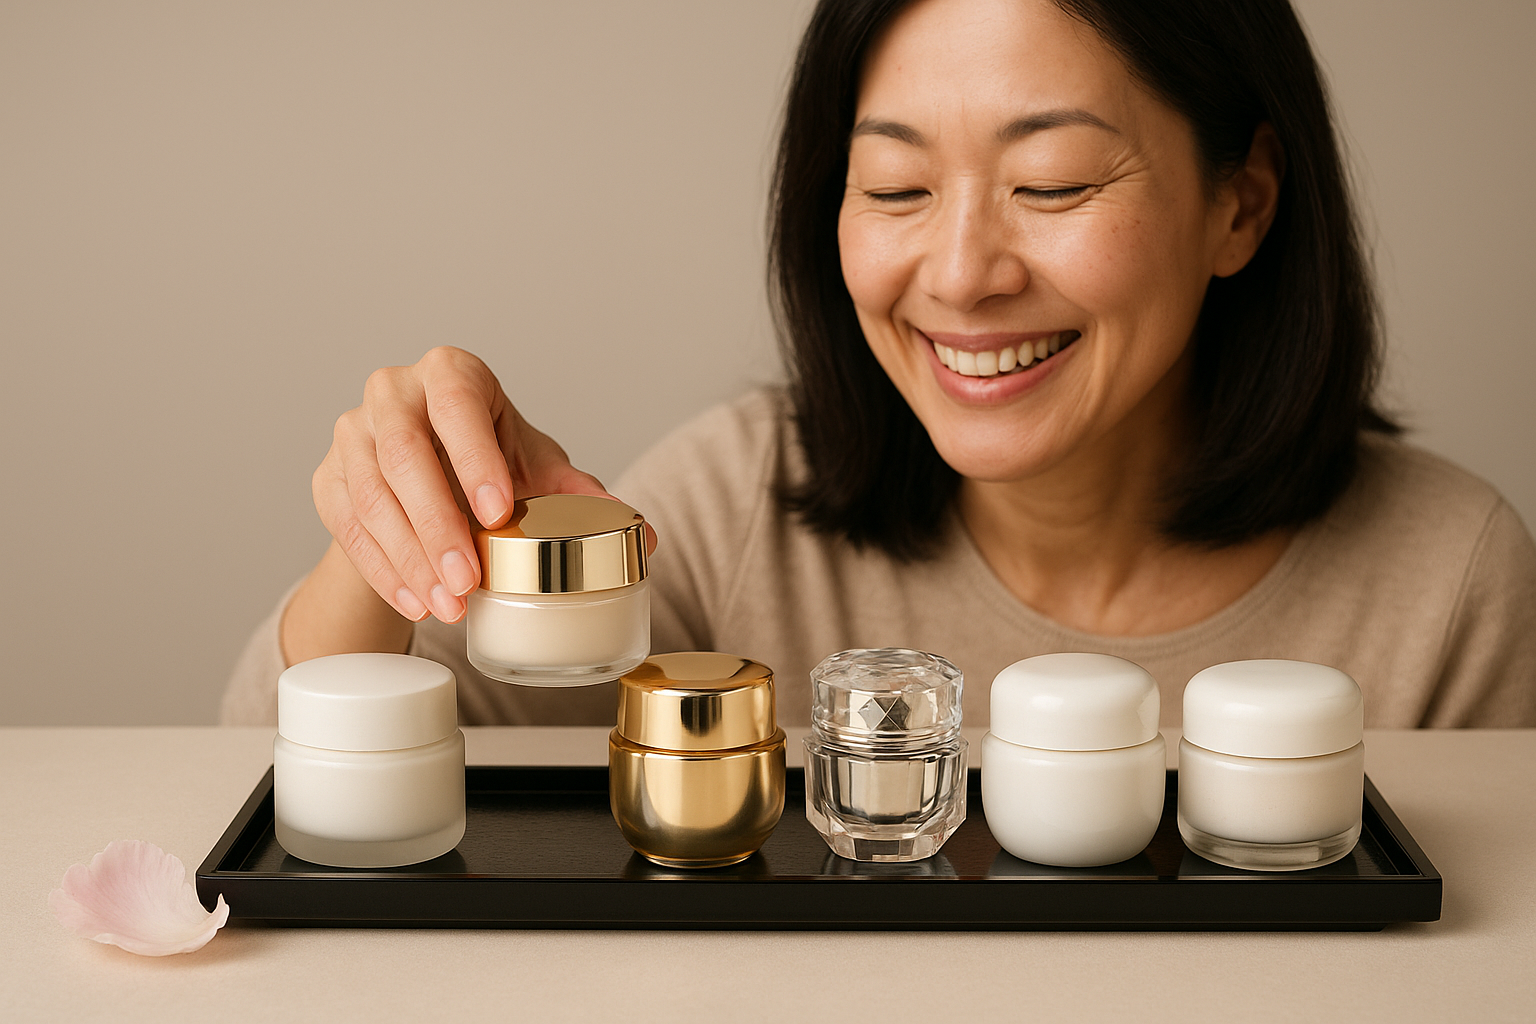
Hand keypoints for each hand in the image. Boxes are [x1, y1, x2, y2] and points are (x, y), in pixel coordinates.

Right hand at [311, 345, 611, 623]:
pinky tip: (415, 601)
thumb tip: (646, 536)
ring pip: (371, 495)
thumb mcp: (534, 468)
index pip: (456, 403)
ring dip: (409, 557)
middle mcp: (394, 392)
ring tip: (448, 604)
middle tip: (467, 580)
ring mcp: (352, 433)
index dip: (474, 456)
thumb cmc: (487, 462)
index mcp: (451, 373)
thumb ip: (584, 495)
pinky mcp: (326, 478)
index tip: (498, 512)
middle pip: (403, 454)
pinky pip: (347, 526)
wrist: (424, 477)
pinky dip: (383, 570)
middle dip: (436, 523)